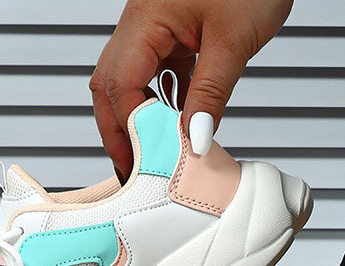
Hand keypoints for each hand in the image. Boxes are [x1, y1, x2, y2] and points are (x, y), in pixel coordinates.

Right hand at [90, 0, 293, 178]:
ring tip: (154, 152)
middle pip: (112, 85)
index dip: (130, 131)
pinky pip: (159, 68)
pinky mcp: (175, 26)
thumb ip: (210, 94)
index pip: (121, 87)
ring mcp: (156, 23)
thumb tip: (193, 139)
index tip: (145, 163)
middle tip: (133, 168)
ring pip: (132, 78)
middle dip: (119, 130)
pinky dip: (164, 98)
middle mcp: (142, 20)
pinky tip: (177, 120)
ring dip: (140, 116)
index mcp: (145, 18)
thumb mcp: (233, 41)